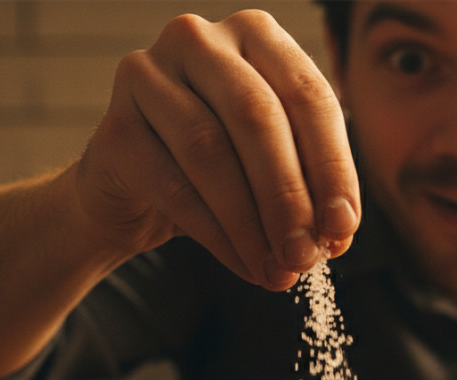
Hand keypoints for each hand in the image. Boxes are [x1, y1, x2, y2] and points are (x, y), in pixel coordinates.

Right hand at [75, 10, 358, 289]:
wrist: (137, 191)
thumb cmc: (221, 166)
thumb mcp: (274, 162)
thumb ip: (310, 182)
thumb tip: (336, 231)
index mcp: (255, 34)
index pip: (308, 95)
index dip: (333, 167)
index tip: (344, 227)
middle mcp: (198, 40)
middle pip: (256, 117)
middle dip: (289, 196)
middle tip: (306, 254)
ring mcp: (146, 76)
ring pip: (210, 152)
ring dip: (252, 223)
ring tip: (278, 269)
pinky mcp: (113, 127)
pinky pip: (173, 187)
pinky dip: (217, 235)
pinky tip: (244, 264)